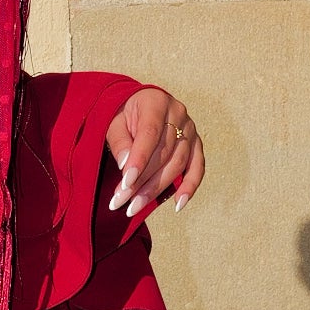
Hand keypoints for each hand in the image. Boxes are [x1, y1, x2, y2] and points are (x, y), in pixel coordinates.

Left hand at [107, 87, 204, 219]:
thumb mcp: (113, 120)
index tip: (125, 182)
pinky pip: (197, 168)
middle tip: (121, 201)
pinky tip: (177, 205)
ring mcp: (190, 130)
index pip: (150, 134)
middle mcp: (178, 114)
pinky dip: (189, 188)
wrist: (140, 104)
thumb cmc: (123, 113)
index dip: (139, 160)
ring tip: (134, 207)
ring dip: (156, 189)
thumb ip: (119, 141)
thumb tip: (126, 166)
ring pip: (178, 164)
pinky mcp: (196, 145)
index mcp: (156, 102)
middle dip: (141, 181)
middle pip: (164, 153)